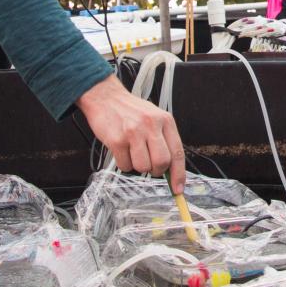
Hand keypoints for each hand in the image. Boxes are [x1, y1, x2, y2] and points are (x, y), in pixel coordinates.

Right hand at [76, 75, 185, 192]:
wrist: (106, 97)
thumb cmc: (131, 110)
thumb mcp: (154, 118)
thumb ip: (164, 140)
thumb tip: (172, 170)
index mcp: (165, 120)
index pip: (178, 153)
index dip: (179, 175)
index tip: (178, 189)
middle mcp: (151, 125)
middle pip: (162, 162)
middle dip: (156, 170)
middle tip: (150, 165)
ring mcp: (133, 132)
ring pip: (143, 167)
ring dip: (138, 167)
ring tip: (133, 152)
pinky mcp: (117, 140)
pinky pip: (125, 166)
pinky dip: (124, 164)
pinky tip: (122, 150)